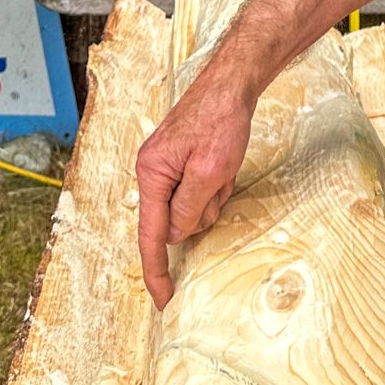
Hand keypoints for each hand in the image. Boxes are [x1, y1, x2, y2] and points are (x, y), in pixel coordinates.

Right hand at [136, 58, 256, 309]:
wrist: (232, 84)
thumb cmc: (220, 121)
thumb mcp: (209, 171)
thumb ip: (188, 207)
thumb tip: (176, 235)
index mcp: (151, 174)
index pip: (151, 236)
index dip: (157, 272)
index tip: (164, 301)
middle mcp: (153, 172)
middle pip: (176, 221)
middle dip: (203, 209)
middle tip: (220, 178)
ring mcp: (167, 167)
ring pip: (192, 207)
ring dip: (213, 194)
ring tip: (223, 165)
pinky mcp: (182, 162)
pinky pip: (199, 190)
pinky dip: (216, 183)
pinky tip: (224, 162)